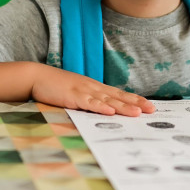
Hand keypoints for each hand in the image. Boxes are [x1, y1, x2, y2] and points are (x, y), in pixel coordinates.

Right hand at [30, 64, 154, 116]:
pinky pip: (88, 103)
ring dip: (123, 107)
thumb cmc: (57, 86)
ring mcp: (84, 91)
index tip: (149, 105)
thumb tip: (103, 109)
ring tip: (137, 113)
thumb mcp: (77, 92)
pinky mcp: (72, 96)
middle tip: (151, 110)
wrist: (38, 76)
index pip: (119, 94)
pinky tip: (110, 111)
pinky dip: (99, 107)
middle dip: (135, 103)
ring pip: (107, 100)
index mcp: (95, 88)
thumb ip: (90, 99)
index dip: (134, 99)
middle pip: (118, 97)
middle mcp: (93, 88)